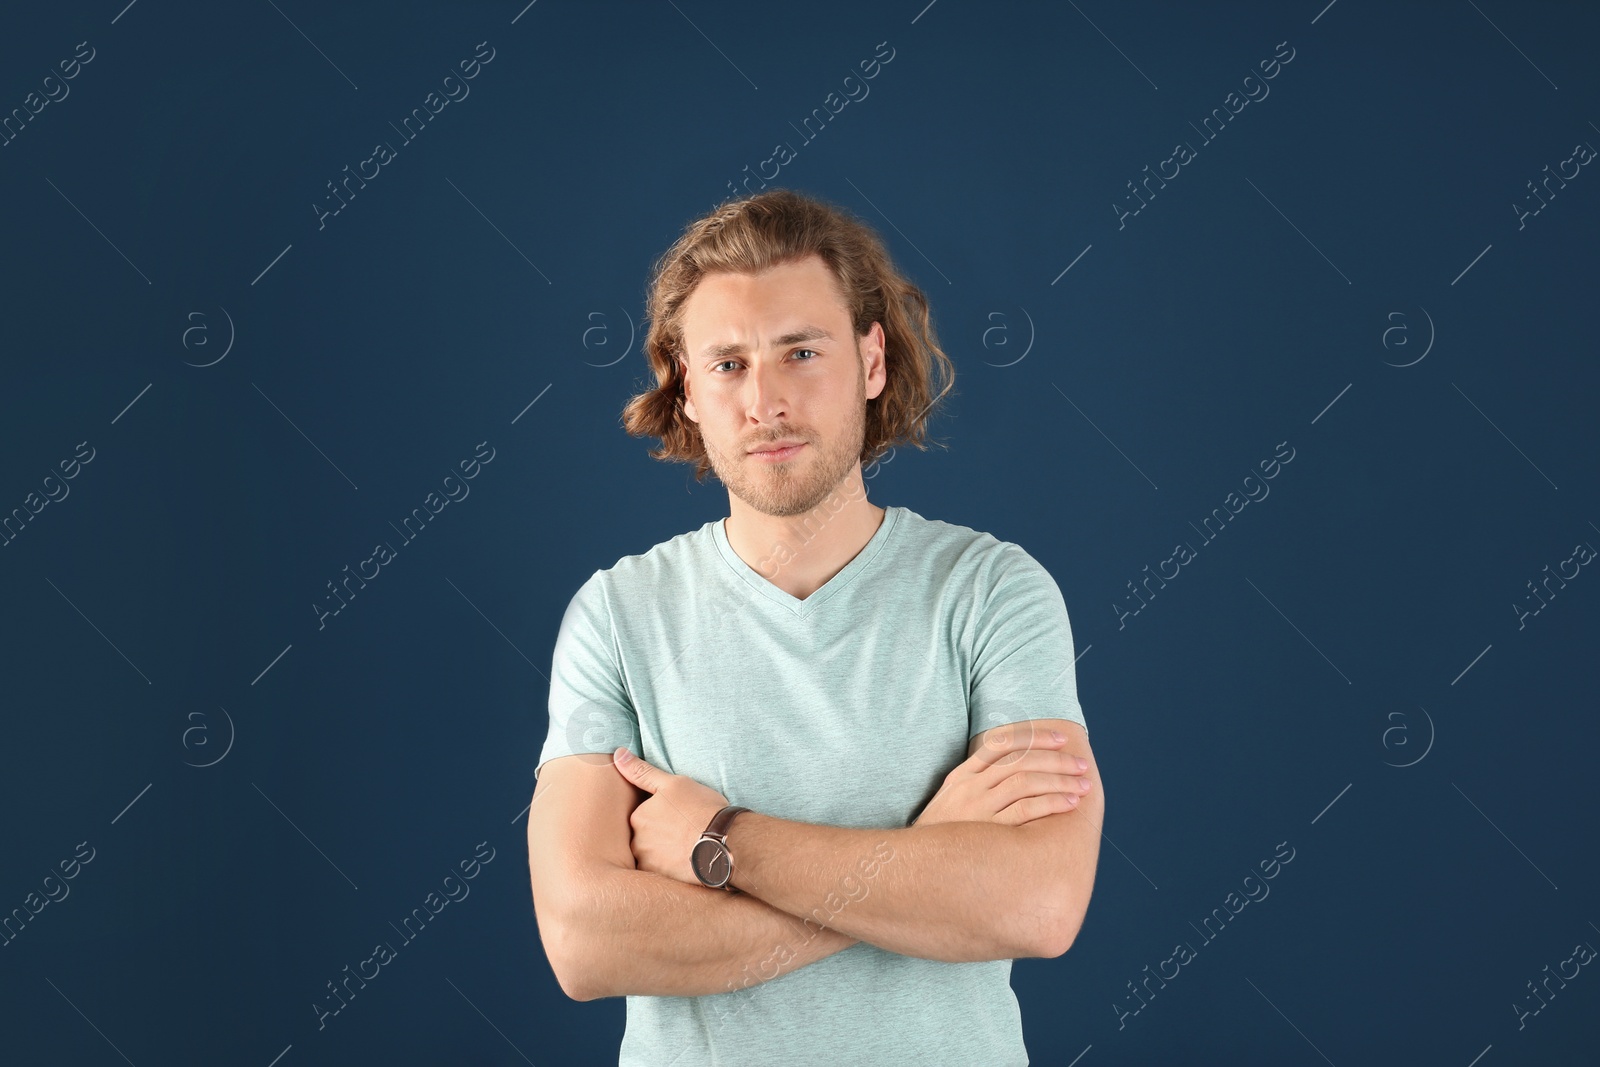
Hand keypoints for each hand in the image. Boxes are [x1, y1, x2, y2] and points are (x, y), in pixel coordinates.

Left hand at [611, 747, 730, 884]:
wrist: (725, 842)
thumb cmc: (701, 809)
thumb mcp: (673, 783)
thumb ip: (642, 771)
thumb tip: (618, 753)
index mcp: (638, 817)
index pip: (644, 816)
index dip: (663, 816)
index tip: (680, 817)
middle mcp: (637, 843)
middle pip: (647, 838)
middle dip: (663, 837)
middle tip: (686, 833)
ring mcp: (649, 864)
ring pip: (654, 856)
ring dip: (667, 854)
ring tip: (690, 848)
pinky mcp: (662, 881)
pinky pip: (664, 873)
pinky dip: (673, 868)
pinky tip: (689, 861)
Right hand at [912, 726, 1091, 826]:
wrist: (913, 868)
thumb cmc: (941, 839)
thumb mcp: (950, 804)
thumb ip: (976, 788)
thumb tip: (1014, 778)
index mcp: (961, 776)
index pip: (1001, 744)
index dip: (1034, 737)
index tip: (1059, 738)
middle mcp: (969, 786)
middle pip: (1020, 761)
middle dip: (1056, 760)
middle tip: (1080, 764)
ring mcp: (977, 807)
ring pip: (1026, 781)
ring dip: (1060, 780)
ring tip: (1082, 785)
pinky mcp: (987, 829)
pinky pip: (1026, 809)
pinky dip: (1051, 802)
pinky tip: (1069, 804)